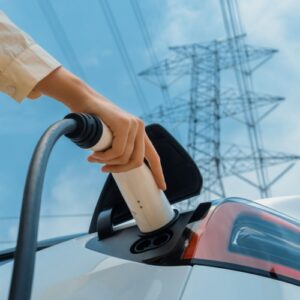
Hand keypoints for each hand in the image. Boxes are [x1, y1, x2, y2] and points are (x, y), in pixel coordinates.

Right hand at [34, 67, 166, 189]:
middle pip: (137, 161)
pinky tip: (95, 154)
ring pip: (125, 157)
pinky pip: (117, 151)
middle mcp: (140, 128)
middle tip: (104, 169)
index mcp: (139, 133)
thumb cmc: (94, 121)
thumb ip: (118, 149)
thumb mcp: (110, 138)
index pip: (153, 156)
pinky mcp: (124, 123)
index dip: (158, 173)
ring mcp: (134, 125)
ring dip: (107, 162)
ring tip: (94, 158)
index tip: (162, 187)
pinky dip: (104, 156)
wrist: (83, 101)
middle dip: (120, 170)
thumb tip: (118, 167)